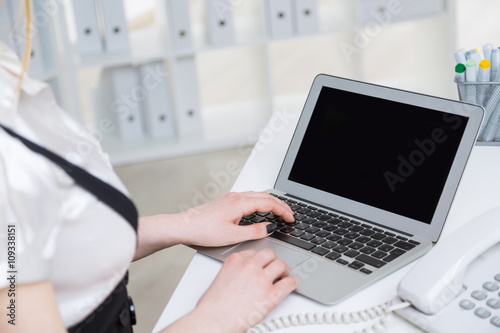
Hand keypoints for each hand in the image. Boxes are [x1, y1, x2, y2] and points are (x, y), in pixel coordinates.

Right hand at [167, 249, 298, 332]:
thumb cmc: (213, 305)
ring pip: (281, 264)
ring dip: (284, 270)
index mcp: (236, 260)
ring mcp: (261, 279)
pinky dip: (293, 283)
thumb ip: (235, 271)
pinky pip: (289, 283)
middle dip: (273, 261)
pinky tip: (292, 285)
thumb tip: (243, 276)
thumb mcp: (221, 277)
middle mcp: (249, 266)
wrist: (214, 320)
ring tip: (284, 276)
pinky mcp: (271, 295)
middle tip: (275, 269)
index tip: (262, 265)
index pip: (254, 252)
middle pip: (269, 254)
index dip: (260, 260)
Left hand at [178, 191, 294, 246]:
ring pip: (258, 195)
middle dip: (281, 204)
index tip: (291, 218)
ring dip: (271, 202)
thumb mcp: (233, 235)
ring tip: (280, 211)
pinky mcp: (227, 201)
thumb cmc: (203, 230)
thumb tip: (270, 228)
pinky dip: (261, 202)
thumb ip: (255, 231)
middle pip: (266, 196)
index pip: (269, 203)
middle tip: (290, 214)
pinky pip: (249, 197)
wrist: (184, 226)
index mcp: (241, 203)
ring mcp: (231, 197)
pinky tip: (261, 209)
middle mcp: (237, 197)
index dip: (283, 210)